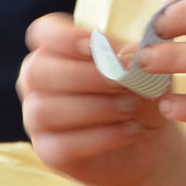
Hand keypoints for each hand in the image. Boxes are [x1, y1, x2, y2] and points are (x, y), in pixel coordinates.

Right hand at [18, 14, 176, 185]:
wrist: (148, 144)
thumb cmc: (141, 96)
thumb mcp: (147, 73)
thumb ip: (136, 59)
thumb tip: (126, 56)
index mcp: (57, 51)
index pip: (43, 32)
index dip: (63, 36)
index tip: (94, 45)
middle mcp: (39, 83)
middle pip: (38, 70)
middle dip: (83, 75)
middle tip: (121, 83)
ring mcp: (38, 119)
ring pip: (46, 109)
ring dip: (94, 107)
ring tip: (130, 108)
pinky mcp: (49, 152)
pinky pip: (62, 144)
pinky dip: (100, 137)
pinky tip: (129, 131)